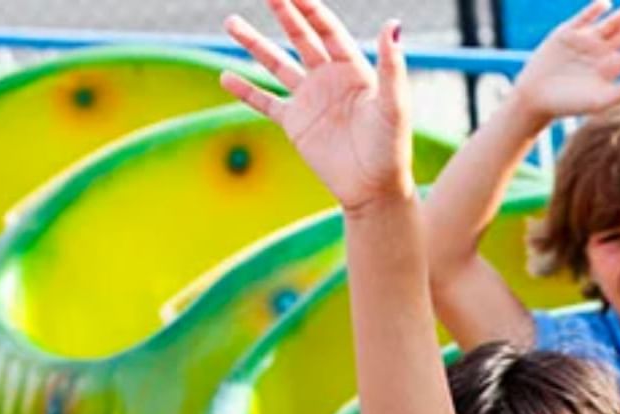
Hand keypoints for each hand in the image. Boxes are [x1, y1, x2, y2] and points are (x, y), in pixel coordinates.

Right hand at [221, 0, 410, 213]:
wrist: (373, 189)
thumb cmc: (390, 147)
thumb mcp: (394, 104)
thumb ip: (392, 64)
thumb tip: (393, 23)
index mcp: (354, 70)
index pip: (327, 30)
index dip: (309, 8)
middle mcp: (330, 80)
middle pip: (302, 37)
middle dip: (284, 13)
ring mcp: (310, 100)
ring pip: (277, 64)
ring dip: (255, 44)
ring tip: (231, 22)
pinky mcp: (296, 124)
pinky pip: (265, 102)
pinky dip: (245, 91)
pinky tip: (226, 77)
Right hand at [513, 0, 619, 125]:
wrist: (537, 96)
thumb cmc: (569, 104)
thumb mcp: (597, 102)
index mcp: (611, 69)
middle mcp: (602, 52)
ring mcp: (585, 40)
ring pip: (609, 23)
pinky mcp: (568, 32)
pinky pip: (584, 18)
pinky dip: (594, 10)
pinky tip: (606, 5)